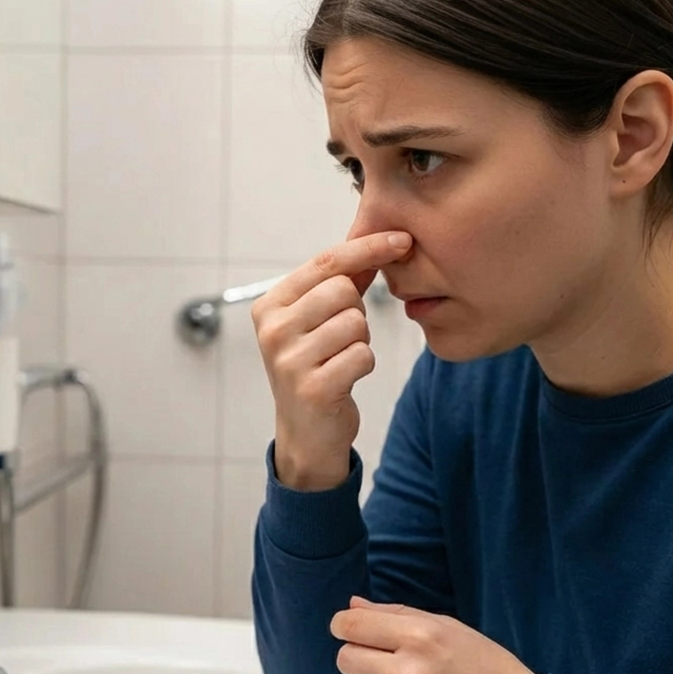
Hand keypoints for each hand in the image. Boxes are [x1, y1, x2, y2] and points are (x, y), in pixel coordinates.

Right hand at [252, 232, 413, 490]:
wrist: (306, 434)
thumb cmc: (315, 367)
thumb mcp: (317, 321)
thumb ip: (341, 282)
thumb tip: (379, 240)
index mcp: (269, 306)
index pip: (325, 262)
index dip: (367, 248)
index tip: (402, 239)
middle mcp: (272, 330)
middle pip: (343, 291)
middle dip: (356, 311)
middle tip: (340, 338)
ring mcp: (288, 360)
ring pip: (355, 323)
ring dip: (359, 341)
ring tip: (339, 360)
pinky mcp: (312, 388)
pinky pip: (362, 356)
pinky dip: (363, 365)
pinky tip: (344, 379)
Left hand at [330, 597, 543, 673]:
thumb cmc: (487, 670)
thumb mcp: (448, 628)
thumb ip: (396, 615)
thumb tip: (353, 606)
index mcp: (422, 638)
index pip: (351, 626)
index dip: (345, 625)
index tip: (350, 630)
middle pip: (345, 660)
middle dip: (359, 657)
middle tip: (382, 663)